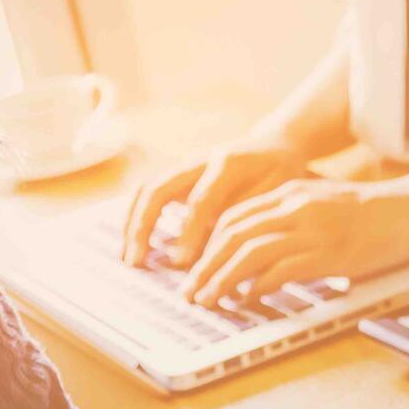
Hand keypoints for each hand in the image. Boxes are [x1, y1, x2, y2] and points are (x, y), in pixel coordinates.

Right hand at [122, 142, 313, 268]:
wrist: (276, 145)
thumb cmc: (281, 174)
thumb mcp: (276, 192)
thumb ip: (247, 215)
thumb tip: (221, 249)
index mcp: (228, 163)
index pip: (200, 201)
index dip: (189, 233)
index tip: (181, 263)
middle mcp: (199, 160)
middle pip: (159, 190)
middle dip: (143, 227)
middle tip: (137, 262)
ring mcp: (184, 166)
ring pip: (147, 189)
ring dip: (133, 224)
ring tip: (127, 257)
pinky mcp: (178, 175)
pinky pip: (149, 193)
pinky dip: (137, 218)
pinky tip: (133, 244)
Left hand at [179, 177, 408, 305]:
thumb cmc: (373, 213)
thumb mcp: (323, 205)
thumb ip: (292, 219)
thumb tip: (263, 252)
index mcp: (290, 194)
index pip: (233, 217)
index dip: (207, 245)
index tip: (196, 269)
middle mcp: (294, 208)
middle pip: (232, 235)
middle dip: (204, 267)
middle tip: (190, 292)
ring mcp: (311, 230)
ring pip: (248, 253)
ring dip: (221, 280)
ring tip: (208, 300)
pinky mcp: (328, 253)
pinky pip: (280, 270)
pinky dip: (257, 287)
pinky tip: (248, 300)